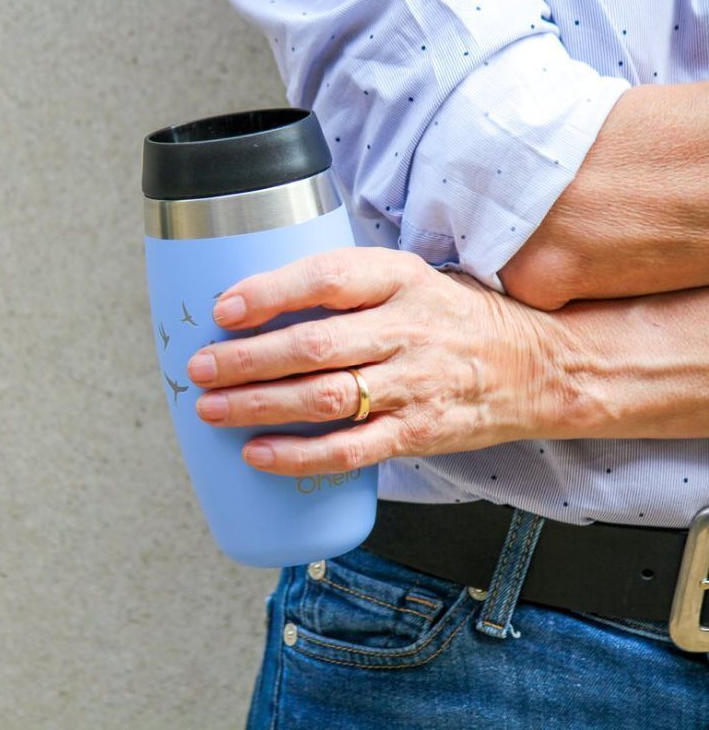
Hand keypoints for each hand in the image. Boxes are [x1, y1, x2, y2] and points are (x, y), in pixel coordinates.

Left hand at [186, 247, 557, 475]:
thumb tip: (264, 297)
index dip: (270, 293)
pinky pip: (351, 450)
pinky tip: (259, 453)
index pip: (328, 278)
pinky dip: (300, 456)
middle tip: (201, 368)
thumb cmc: (456, 319)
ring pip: (325, 398)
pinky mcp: (417, 432)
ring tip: (213, 408)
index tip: (223, 309)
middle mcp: (406, 330)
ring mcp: (413, 385)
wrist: (533, 366)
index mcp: (401, 280)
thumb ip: (350, 285)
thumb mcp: (411, 279)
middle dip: (248, 359)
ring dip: (261, 406)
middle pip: (315, 345)